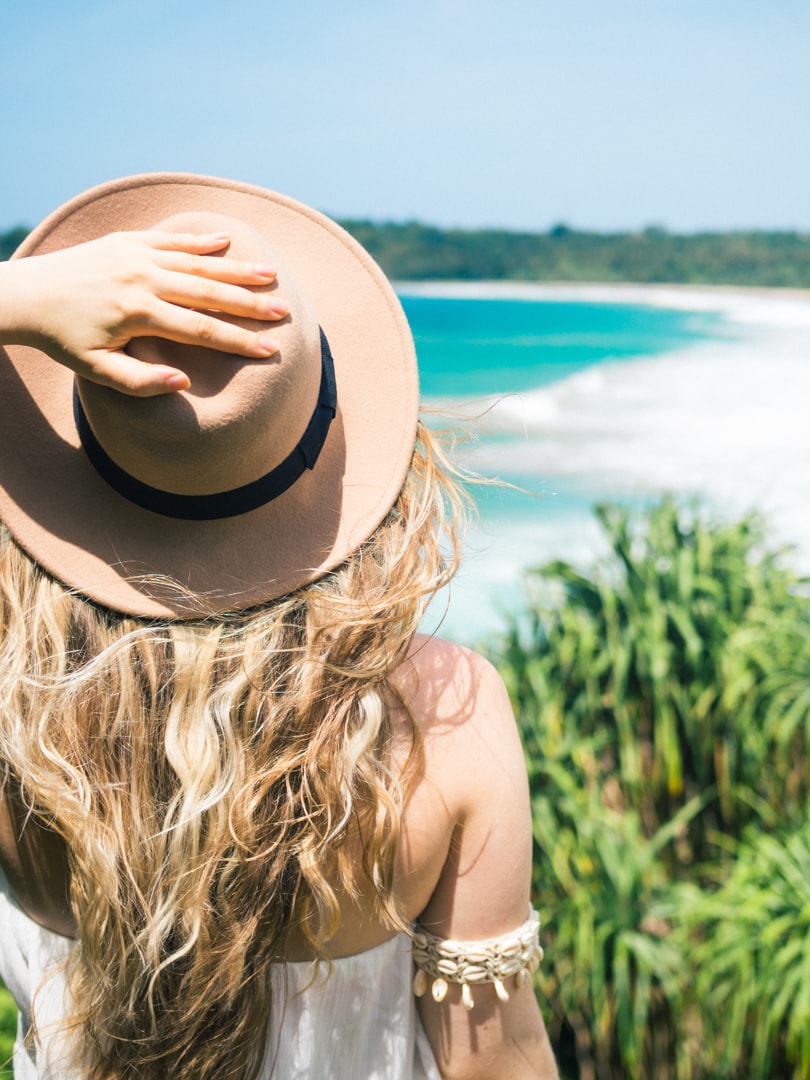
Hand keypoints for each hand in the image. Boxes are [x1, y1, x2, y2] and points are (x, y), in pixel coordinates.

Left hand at [0, 231, 288, 395]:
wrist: (25, 296)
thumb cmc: (63, 340)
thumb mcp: (97, 371)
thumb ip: (141, 381)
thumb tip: (185, 380)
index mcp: (138, 313)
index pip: (202, 330)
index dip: (239, 341)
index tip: (271, 350)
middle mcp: (142, 279)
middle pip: (209, 293)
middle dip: (250, 303)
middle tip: (284, 311)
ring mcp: (136, 255)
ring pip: (197, 263)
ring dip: (236, 270)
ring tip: (270, 276)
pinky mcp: (127, 241)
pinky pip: (171, 241)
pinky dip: (200, 242)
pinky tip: (226, 243)